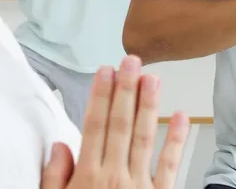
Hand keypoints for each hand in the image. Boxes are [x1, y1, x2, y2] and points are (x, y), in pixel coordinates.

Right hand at [40, 56, 189, 188]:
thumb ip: (55, 179)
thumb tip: (60, 145)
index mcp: (87, 177)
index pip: (93, 126)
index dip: (99, 96)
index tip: (104, 71)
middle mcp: (114, 177)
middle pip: (120, 125)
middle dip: (125, 90)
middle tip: (132, 60)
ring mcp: (139, 186)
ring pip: (144, 138)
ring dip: (149, 106)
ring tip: (153, 77)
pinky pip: (169, 166)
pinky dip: (175, 140)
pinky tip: (180, 116)